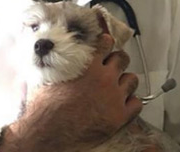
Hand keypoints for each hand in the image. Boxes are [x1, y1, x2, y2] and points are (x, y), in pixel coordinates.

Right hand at [0, 34, 141, 151]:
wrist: (44, 135)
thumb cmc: (42, 109)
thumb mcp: (45, 76)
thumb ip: (55, 62)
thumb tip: (47, 50)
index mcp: (88, 66)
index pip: (106, 43)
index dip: (106, 44)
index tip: (106, 46)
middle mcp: (104, 78)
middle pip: (123, 59)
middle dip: (117, 62)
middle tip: (111, 69)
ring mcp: (114, 97)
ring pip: (132, 80)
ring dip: (125, 82)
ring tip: (116, 88)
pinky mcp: (119, 116)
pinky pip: (137, 104)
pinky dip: (131, 103)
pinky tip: (123, 104)